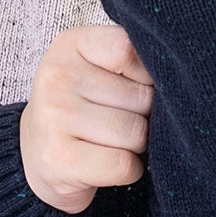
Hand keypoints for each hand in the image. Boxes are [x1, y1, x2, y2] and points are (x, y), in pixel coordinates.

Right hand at [19, 24, 154, 213]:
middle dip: (143, 116)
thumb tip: (179, 83)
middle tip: (116, 120)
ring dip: (135, 146)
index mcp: (70, 45)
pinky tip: (105, 163)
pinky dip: (127, 170)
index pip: (130, 49)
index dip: (146, 75)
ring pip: (137, 134)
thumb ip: (133, 60)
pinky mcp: (59, 159)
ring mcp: (54, 118)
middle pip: (142, 98)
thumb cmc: (80, 106)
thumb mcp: (96, 67)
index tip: (131, 86)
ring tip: (109, 142)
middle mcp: (56, 77)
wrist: (36, 154)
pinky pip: (124, 165)